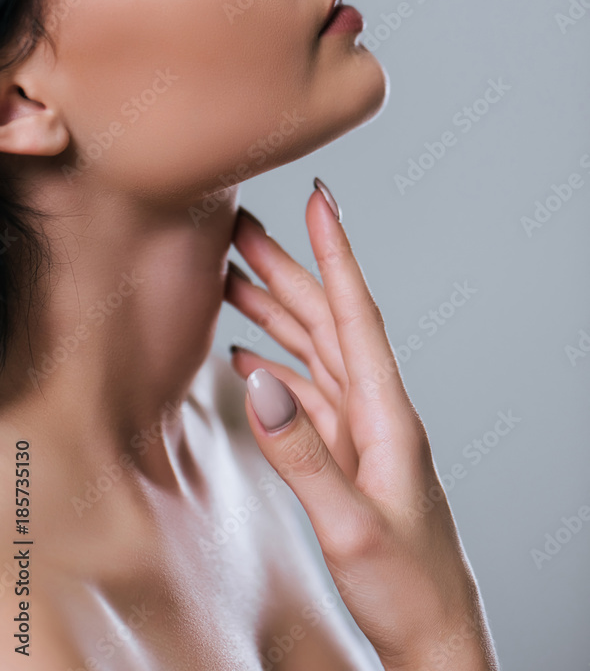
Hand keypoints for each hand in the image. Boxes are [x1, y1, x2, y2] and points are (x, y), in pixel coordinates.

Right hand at [223, 182, 499, 670]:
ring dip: (275, 310)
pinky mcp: (346, 455)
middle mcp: (376, 411)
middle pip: (327, 321)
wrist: (433, 636)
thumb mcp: (351, 525)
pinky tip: (250, 355)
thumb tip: (259, 379)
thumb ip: (303, 453)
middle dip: (286, 268)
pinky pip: (307, 394)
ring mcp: (361, 432)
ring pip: (314, 351)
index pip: (358, 315)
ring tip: (233, 277)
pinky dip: (276, 365)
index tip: (319, 200)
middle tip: (241, 227)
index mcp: (388, 414)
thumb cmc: (408, 588)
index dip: (336, 253)